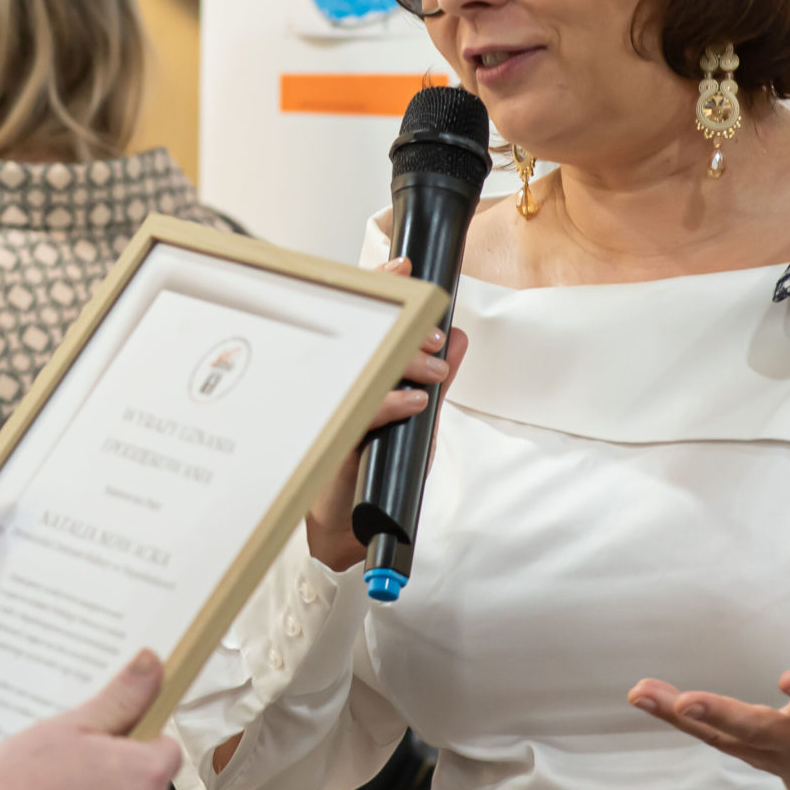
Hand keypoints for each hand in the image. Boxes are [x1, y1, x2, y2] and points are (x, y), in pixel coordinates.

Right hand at [306, 260, 467, 572]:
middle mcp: (343, 381)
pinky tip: (412, 403)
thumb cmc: (377, 469)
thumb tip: (458, 339)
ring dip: (403, 364)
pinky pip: (361, 409)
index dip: (383, 288)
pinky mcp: (331, 433)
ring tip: (432, 375)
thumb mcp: (419, 421)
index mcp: (360, 371)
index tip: (404, 267)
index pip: (369, 319)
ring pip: (363, 366)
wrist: (349, 523)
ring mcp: (334, 404)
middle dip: (401, 327)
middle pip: (364, 335)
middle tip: (432, 335)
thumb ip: (439, 381)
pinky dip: (390, 403)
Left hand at [628, 545, 789, 789]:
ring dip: (682, 717)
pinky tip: (645, 699)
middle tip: (687, 702)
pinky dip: (676, 720)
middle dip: (724, 715)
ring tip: (641, 694)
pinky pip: (709, 738)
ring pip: (725, 737)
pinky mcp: (747, 756)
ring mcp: (772, 752)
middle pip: (761, 729)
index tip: (788, 677)